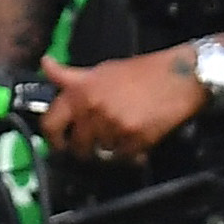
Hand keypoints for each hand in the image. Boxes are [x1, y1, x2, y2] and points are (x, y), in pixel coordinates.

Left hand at [41, 51, 204, 162]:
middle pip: (77, 146)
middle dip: (84, 148)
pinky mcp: (134, 140)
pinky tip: (136, 140)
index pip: (50, 123)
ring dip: (109, 149)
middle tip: (95, 143)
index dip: (51, 138)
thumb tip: (45, 64)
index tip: (58, 143)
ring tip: (121, 135)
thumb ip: (70, 77)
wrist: (178, 77)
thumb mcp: (100, 70)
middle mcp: (92, 110)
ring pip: (100, 153)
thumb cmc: (141, 72)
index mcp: (80, 91)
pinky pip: (122, 158)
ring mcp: (113, 126)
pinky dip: (129, 154)